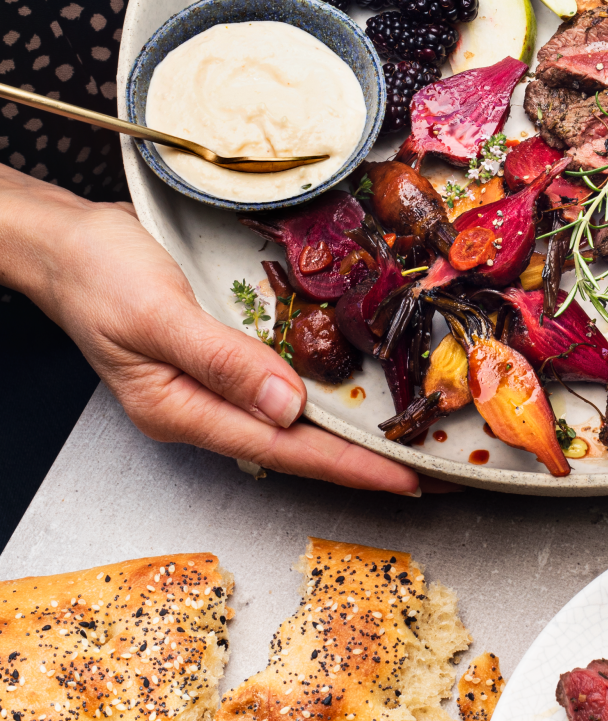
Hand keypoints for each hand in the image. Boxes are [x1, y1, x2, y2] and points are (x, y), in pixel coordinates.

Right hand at [4, 173, 420, 493]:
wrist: (63, 242)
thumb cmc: (97, 274)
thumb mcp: (156, 315)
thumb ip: (221, 359)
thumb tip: (287, 406)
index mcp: (183, 410)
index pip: (284, 449)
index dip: (349, 464)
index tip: (405, 478)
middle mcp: (203, 408)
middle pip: (297, 446)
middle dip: (364, 463)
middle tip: (430, 474)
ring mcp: (211, 386)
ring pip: (293, 422)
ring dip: (350, 436)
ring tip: (409, 447)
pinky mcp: (220, 358)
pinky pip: (282, 387)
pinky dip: (325, 397)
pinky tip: (356, 399)